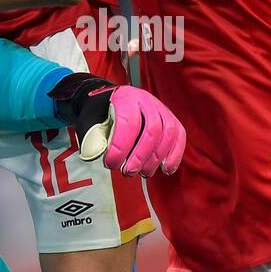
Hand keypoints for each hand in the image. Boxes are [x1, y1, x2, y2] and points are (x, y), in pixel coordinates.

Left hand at [47, 73, 186, 176]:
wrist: (111, 102)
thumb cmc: (101, 115)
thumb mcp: (91, 121)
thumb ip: (94, 137)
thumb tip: (98, 154)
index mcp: (125, 98)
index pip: (128, 122)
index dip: (120, 147)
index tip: (110, 164)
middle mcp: (146, 100)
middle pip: (152, 130)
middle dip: (141, 156)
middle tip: (128, 172)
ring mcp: (161, 108)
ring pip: (168, 134)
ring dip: (156, 159)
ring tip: (144, 173)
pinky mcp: (170, 119)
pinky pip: (179, 136)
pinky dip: (175, 155)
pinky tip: (166, 169)